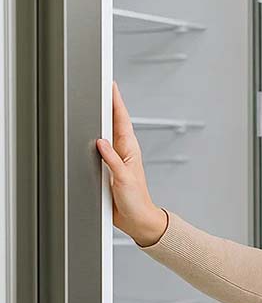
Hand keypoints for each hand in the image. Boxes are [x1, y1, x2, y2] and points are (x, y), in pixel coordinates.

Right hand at [96, 82, 167, 246]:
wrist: (136, 219)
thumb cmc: (136, 200)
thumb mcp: (123, 179)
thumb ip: (112, 160)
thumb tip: (100, 142)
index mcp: (129, 149)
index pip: (121, 119)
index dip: (115, 101)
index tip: (110, 84)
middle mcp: (122, 151)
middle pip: (112, 121)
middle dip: (106, 102)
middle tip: (99, 84)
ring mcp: (114, 158)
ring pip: (103, 132)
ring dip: (98, 117)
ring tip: (92, 99)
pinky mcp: (106, 167)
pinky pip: (96, 148)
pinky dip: (90, 136)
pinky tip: (84, 130)